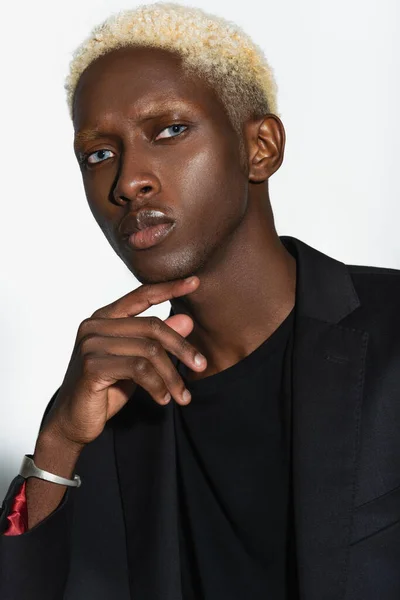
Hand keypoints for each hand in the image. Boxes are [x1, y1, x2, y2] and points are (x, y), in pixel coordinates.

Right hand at [40, 276, 205, 448]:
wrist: (73, 422)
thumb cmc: (105, 390)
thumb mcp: (138, 362)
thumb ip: (158, 341)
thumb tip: (187, 320)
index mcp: (104, 318)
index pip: (141, 295)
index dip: (169, 288)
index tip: (195, 281)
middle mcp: (94, 326)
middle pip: (152, 327)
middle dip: (182, 347)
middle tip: (201, 365)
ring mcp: (91, 344)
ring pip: (149, 351)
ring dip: (172, 376)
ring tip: (181, 395)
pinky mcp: (92, 366)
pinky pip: (139, 369)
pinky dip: (157, 386)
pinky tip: (163, 398)